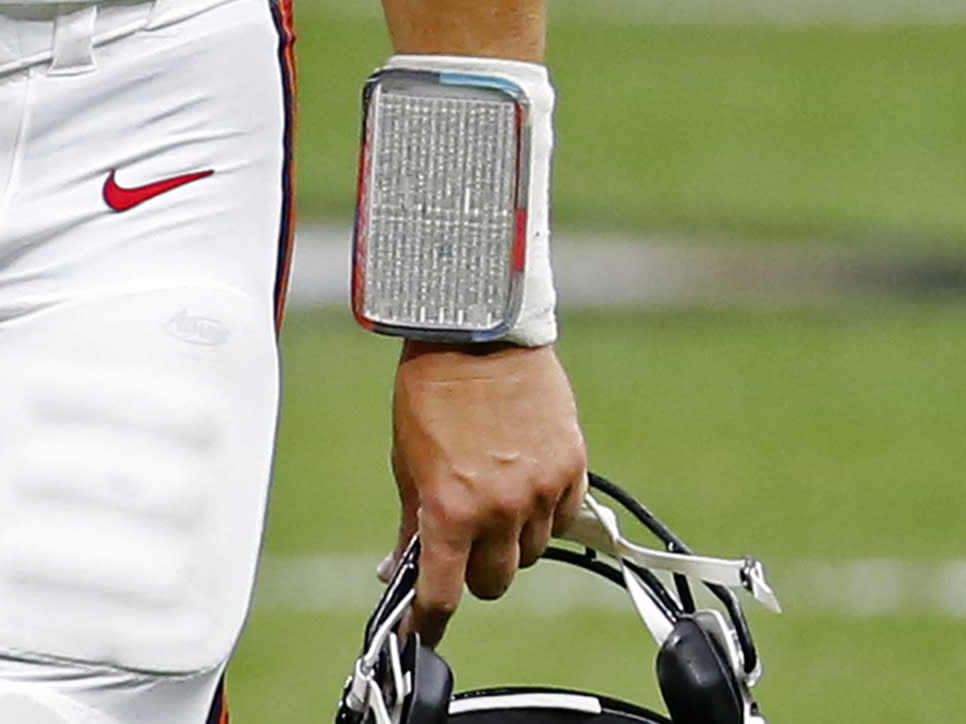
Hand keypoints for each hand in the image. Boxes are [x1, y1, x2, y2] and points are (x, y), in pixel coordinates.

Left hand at [391, 342, 587, 640]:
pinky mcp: (572, 467)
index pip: (443, 593)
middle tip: (465, 542)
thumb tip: (393, 570)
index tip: (424, 633)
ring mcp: (540, 490)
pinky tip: (527, 481)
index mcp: (449, 509)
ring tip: (497, 496)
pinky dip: (546, 512)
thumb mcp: (407, 461)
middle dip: (475, 570)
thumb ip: (410, 522)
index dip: (430, 622)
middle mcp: (499, 508)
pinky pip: (564, 518)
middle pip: (494, 581)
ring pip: (531, 552)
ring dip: (512, 539)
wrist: (479, 332)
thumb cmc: (432, 392)